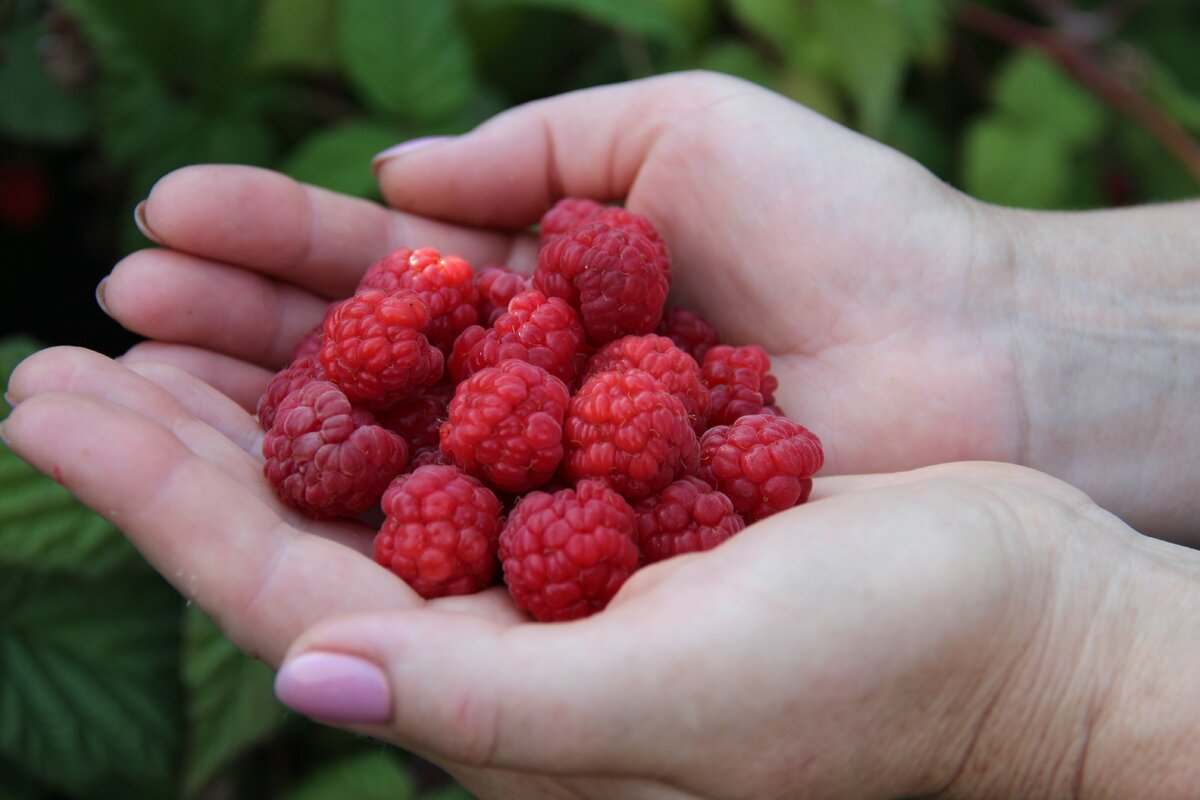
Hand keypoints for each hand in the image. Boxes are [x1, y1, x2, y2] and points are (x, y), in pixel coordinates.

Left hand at [6, 355, 1195, 797]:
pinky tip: (355, 304)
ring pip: (383, 459)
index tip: (51, 402)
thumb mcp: (680, 703)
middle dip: (182, 438)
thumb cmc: (882, 672)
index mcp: (502, 701)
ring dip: (278, 383)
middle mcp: (517, 636)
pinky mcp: (628, 496)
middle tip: (62, 355)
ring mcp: (570, 561)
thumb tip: (299, 675)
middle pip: (309, 523)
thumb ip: (488, 708)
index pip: (283, 588)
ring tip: (178, 312)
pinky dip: (406, 357)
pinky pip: (481, 417)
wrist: (1023, 622)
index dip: (158, 497)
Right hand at [100, 71, 1018, 476]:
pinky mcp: (594, 567)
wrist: (975, 347)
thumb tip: (388, 180)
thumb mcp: (672, 138)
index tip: (156, 229)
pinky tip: (242, 489)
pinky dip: (353, 518)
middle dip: (221, 346)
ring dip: (245, 431)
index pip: (374, 276)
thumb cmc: (846, 228)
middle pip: (351, 377)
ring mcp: (554, 488)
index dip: (265, 253)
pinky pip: (452, 542)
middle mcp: (528, 399)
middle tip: (92, 328)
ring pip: (376, 466)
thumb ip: (531, 160)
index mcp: (540, 294)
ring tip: (111, 397)